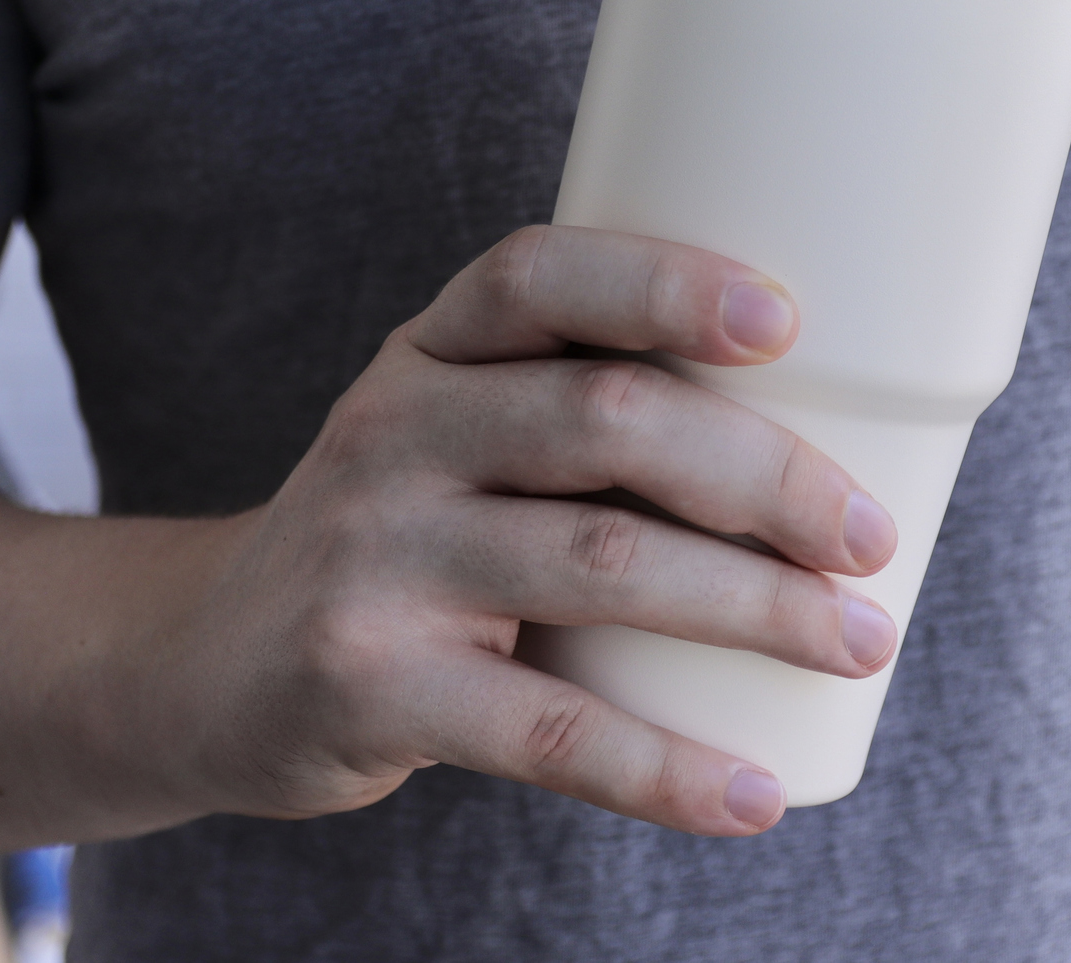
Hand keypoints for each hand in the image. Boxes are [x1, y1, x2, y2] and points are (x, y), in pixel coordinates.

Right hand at [155, 225, 899, 836]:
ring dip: (755, 607)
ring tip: (860, 641)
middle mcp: (395, 431)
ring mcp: (376, 559)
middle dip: (763, 473)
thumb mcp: (449, 436)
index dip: (664, 283)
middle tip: (868, 535)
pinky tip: (754, 794)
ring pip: (600, 565)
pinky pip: (545, 732)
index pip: (541, 275)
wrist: (203, 662)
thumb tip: (826, 442)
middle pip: (604, 418)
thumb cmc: (398, 534)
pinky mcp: (366, 686)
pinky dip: (665, 769)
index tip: (786, 319)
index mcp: (430, 352)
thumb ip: (577, 416)